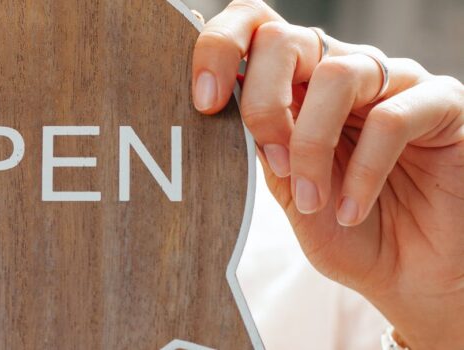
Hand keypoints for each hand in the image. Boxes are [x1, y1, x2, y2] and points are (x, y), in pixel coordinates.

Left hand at [192, 0, 463, 346]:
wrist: (412, 274)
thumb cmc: (348, 230)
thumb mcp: (289, 192)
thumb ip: (262, 147)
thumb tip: (222, 112)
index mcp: (300, 84)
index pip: (255, 29)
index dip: (220, 49)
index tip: (204, 104)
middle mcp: (344, 71)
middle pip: (285, 40)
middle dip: (262, 102)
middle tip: (273, 161)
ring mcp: (395, 82)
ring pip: (336, 73)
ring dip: (311, 143)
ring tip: (312, 200)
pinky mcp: (442, 105)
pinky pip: (391, 118)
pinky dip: (362, 171)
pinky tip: (352, 210)